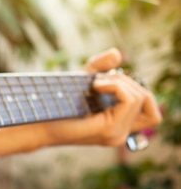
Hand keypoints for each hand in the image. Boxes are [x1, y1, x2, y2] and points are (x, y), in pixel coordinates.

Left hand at [46, 48, 161, 146]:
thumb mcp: (82, 81)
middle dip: (126, 81)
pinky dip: (116, 85)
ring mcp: (116, 134)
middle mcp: (121, 134)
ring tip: (96, 82)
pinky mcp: (107, 130)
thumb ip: (100, 68)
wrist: (36, 119)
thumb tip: (117, 53)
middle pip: (147, 100)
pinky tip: (95, 85)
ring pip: (140, 97)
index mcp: (119, 126)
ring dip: (119, 81)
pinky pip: (129, 99)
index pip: (152, 112)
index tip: (111, 84)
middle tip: (99, 80)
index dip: (139, 92)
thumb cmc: (56, 102)